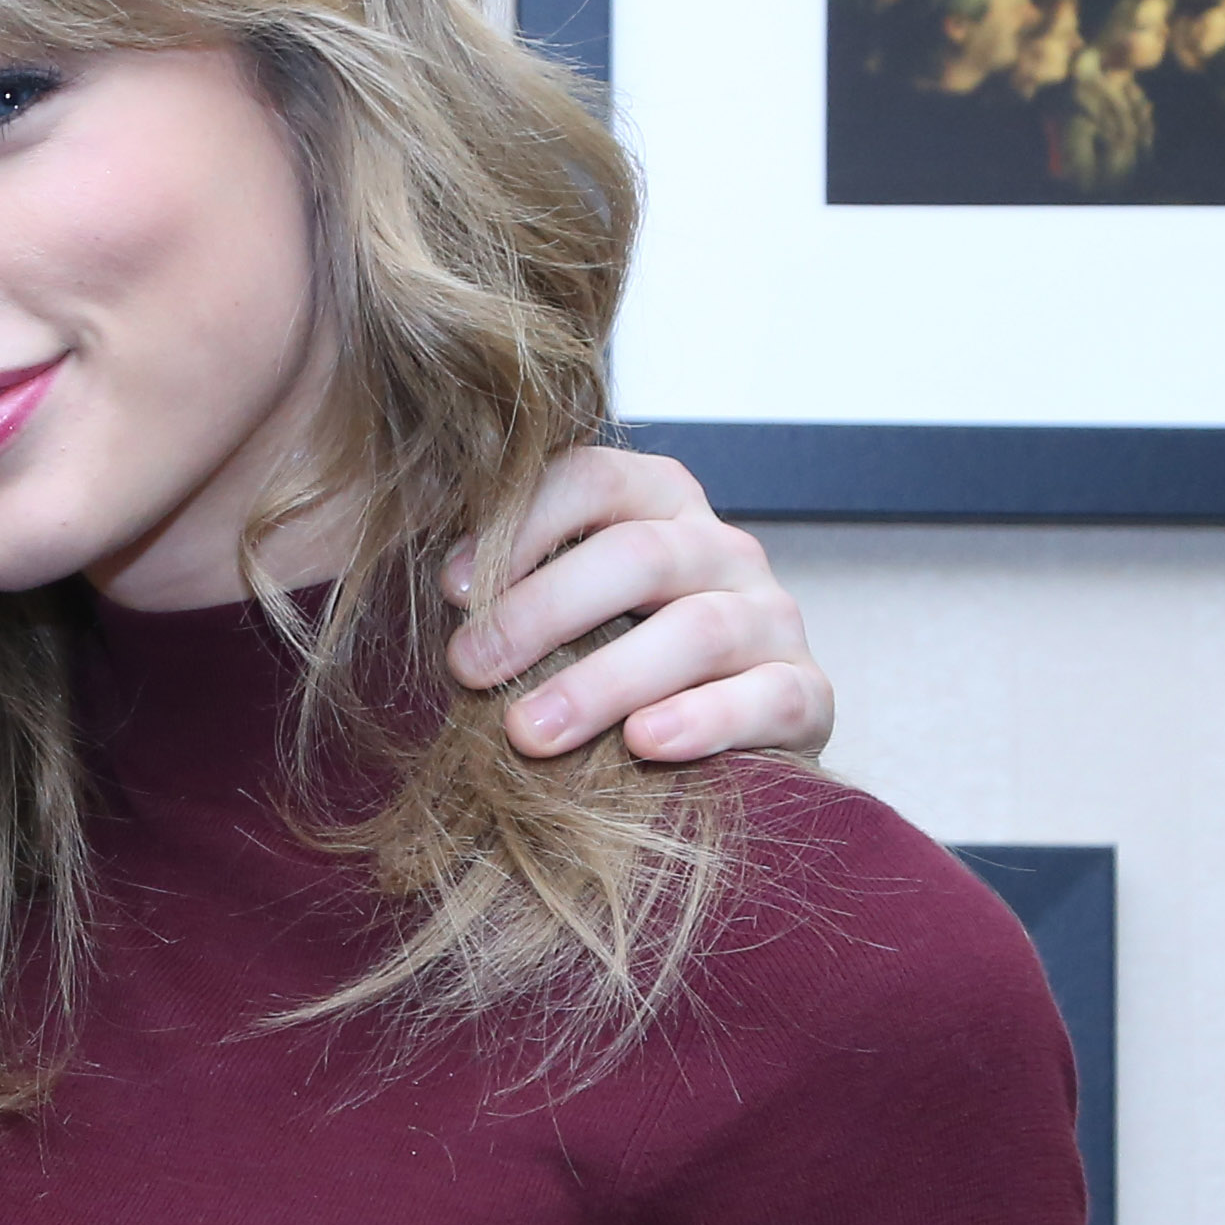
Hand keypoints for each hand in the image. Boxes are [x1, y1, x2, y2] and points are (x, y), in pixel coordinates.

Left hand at [440, 446, 833, 765]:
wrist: (715, 736)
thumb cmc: (601, 656)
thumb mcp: (554, 606)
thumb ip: (504, 581)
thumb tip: (419, 584)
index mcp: (655, 503)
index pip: (592, 480)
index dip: (519, 526)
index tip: (449, 589)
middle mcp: (721, 547)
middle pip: (638, 557)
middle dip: (542, 611)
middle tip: (466, 668)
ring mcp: (772, 617)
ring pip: (698, 631)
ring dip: (603, 682)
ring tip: (528, 732)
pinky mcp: (805, 693)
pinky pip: (769, 698)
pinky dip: (704, 721)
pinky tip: (643, 744)